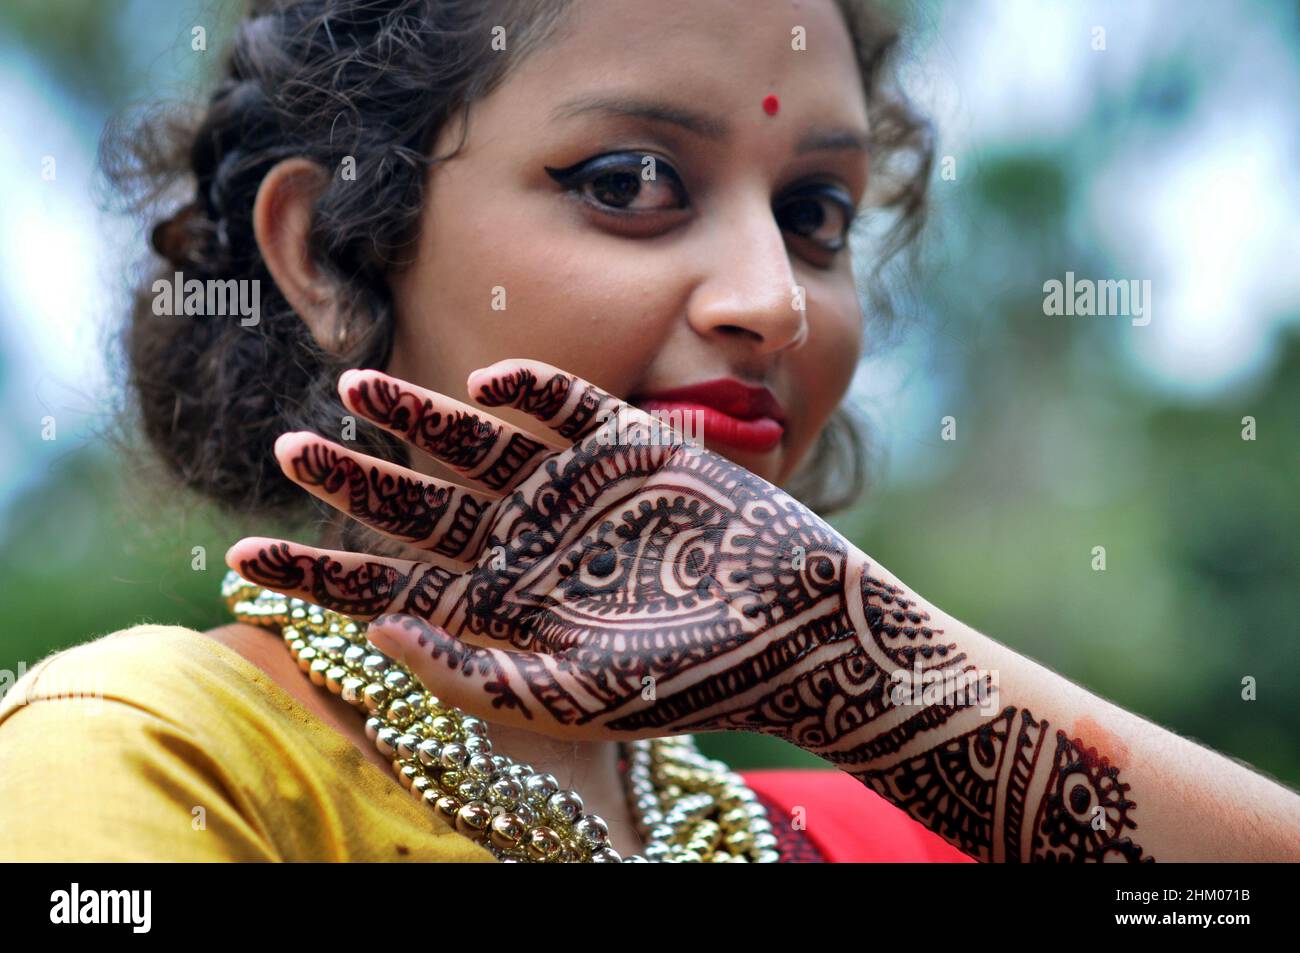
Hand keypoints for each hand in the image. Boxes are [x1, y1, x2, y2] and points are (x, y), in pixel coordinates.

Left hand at [225, 359, 947, 748]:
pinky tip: (489, 375)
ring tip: (352, 386)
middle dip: (353, 481)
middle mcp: (527, 547)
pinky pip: (566, 406)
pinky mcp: (629, 448)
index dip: (316, 574)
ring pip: (476, 445)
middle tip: (288, 446)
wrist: (802, 632)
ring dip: (418, 416)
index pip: (390, 589)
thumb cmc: (690, 680)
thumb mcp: (569, 697)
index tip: (241, 559)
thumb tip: (374, 627)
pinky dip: (528, 387)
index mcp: (504, 611)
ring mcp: (574, 494)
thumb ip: (470, 672)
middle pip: (418, 510)